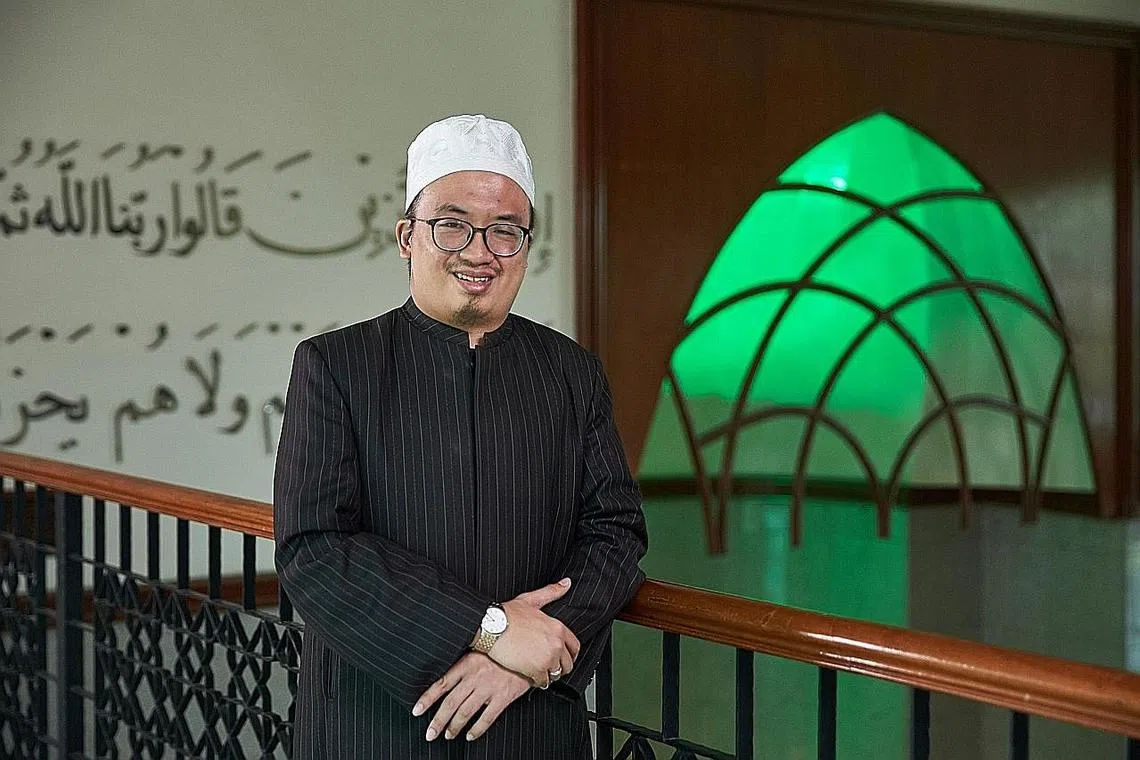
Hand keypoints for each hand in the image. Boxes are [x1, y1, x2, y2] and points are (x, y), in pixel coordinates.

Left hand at [413, 653, 529, 741]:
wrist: (531, 647)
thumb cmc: (505, 645)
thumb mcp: (482, 645)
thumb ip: (466, 658)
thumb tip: (449, 667)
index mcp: (467, 663)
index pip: (442, 683)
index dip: (427, 699)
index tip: (416, 711)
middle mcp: (475, 677)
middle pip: (451, 703)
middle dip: (438, 721)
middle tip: (430, 734)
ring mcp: (489, 688)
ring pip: (466, 712)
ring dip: (454, 727)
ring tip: (448, 736)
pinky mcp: (504, 697)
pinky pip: (487, 718)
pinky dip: (477, 729)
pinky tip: (470, 736)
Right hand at [488, 578, 579, 685]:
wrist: (491, 627)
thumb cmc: (507, 614)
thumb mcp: (531, 600)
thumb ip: (551, 592)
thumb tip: (566, 583)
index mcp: (557, 628)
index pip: (575, 647)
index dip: (570, 654)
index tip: (565, 658)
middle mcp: (556, 643)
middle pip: (568, 663)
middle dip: (560, 666)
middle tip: (551, 667)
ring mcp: (547, 658)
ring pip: (556, 674)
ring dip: (550, 675)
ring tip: (541, 672)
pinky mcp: (536, 669)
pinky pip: (543, 681)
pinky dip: (538, 681)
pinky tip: (532, 676)